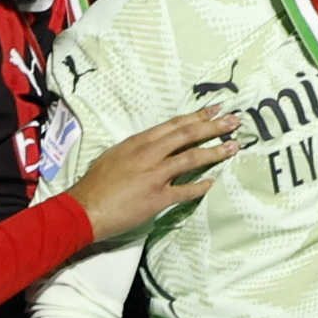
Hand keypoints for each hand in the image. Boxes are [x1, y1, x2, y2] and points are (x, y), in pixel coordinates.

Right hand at [68, 107, 241, 236]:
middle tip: (233, 121)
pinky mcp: (157, 198)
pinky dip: (201, 186)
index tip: (215, 109)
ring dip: (215, 152)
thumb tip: (155, 146)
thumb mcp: (115, 156)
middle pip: (186, 135)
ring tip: (233, 147)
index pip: (173, 125)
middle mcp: (148, 154)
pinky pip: (185, 190)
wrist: (84, 209)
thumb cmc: (95, 184)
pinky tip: (214, 181)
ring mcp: (154, 175)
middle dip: (212, 126)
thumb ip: (137, 150)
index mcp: (138, 142)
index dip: (196, 116)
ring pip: (191, 158)